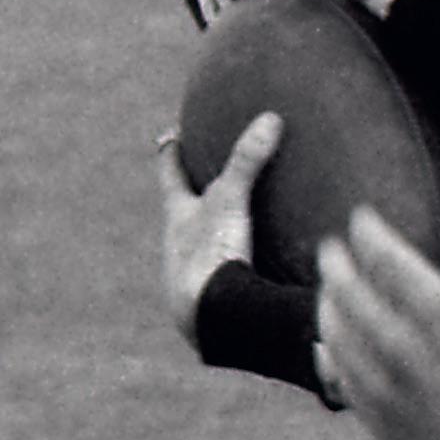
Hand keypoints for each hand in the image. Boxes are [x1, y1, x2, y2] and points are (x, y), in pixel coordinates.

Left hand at [158, 108, 277, 341]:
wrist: (205, 320)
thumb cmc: (208, 256)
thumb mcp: (229, 201)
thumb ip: (248, 161)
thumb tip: (270, 119)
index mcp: (177, 217)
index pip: (171, 174)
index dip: (171, 152)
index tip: (170, 134)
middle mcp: (178, 244)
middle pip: (181, 212)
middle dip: (190, 196)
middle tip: (201, 177)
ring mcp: (191, 274)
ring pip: (198, 248)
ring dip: (210, 235)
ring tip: (232, 227)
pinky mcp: (209, 301)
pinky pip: (220, 276)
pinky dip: (231, 267)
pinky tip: (251, 274)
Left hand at [314, 209, 439, 439]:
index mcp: (439, 314)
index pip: (385, 258)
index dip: (367, 232)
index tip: (361, 218)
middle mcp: (402, 346)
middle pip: (348, 291)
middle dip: (335, 263)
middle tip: (331, 249)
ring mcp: (384, 386)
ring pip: (336, 334)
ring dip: (326, 303)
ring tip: (328, 291)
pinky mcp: (378, 418)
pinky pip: (338, 376)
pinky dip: (329, 351)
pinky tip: (329, 343)